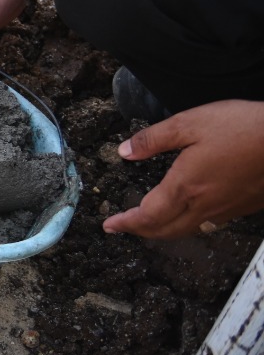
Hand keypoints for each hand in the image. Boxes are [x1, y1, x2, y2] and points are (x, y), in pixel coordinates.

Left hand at [105, 100, 263, 238]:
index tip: (109, 226)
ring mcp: (227, 209)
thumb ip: (153, 139)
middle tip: (122, 227)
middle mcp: (206, 205)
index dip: (126, 223)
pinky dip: (188, 224)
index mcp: (186, 186)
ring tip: (149, 222)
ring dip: (164, 230)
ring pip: (188, 230)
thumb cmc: (240, 127)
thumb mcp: (188, 123)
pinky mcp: (244, 207)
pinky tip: (187, 213)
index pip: (148, 215)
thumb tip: (124, 152)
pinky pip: (209, 224)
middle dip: (141, 231)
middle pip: (166, 230)